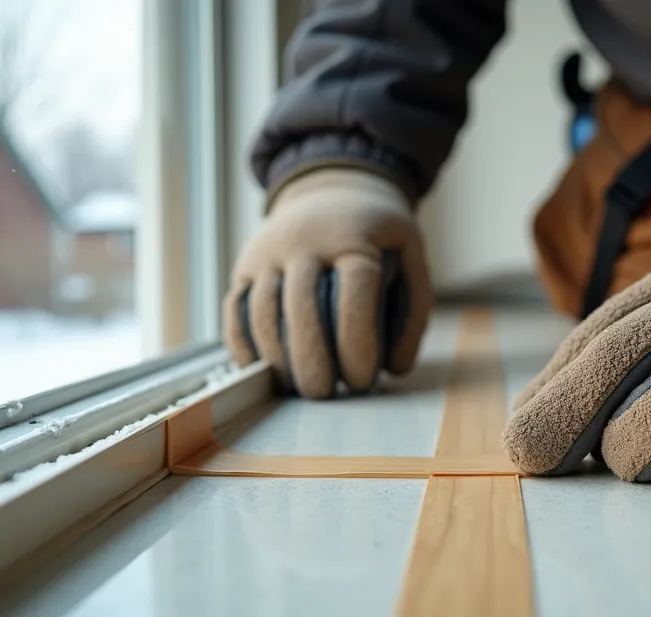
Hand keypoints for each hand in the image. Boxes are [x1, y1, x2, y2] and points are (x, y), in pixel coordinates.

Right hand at [223, 168, 432, 398]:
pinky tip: (267, 372)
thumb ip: (415, 309)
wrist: (330, 188)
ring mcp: (267, 254)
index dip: (356, 345)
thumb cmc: (375, 232)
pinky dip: (245, 349)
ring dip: (278, 361)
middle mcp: (302, 242)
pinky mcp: (243, 267)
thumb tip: (395, 368)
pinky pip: (235, 313)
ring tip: (300, 389)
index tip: (362, 379)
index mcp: (351, 237)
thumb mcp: (410, 253)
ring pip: (261, 315)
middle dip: (312, 362)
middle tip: (327, 394)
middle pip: (300, 309)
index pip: (352, 297)